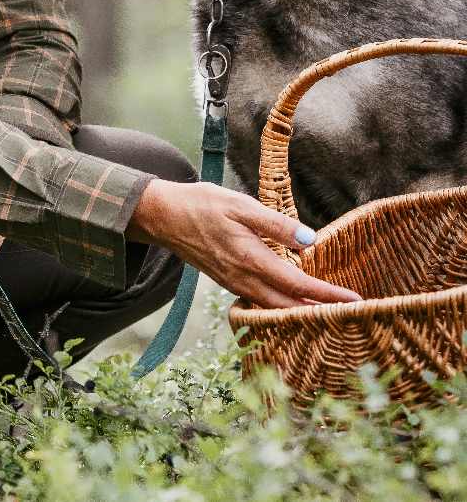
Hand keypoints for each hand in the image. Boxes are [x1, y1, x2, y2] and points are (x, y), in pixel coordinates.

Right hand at [127, 179, 362, 309]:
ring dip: (301, 313)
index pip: (298, 285)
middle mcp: (243, 278)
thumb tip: (310, 241)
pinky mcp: (228, 281)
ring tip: (328, 311)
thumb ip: (276, 224)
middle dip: (321, 312)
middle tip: (351, 312)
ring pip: (274, 309)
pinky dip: (280, 308)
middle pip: (289, 307)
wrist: (163, 216)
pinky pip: (259, 303)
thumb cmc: (202, 204)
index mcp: (250, 259)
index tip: (354, 300)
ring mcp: (234, 283)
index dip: (328, 295)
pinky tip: (291, 302)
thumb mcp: (240, 204)